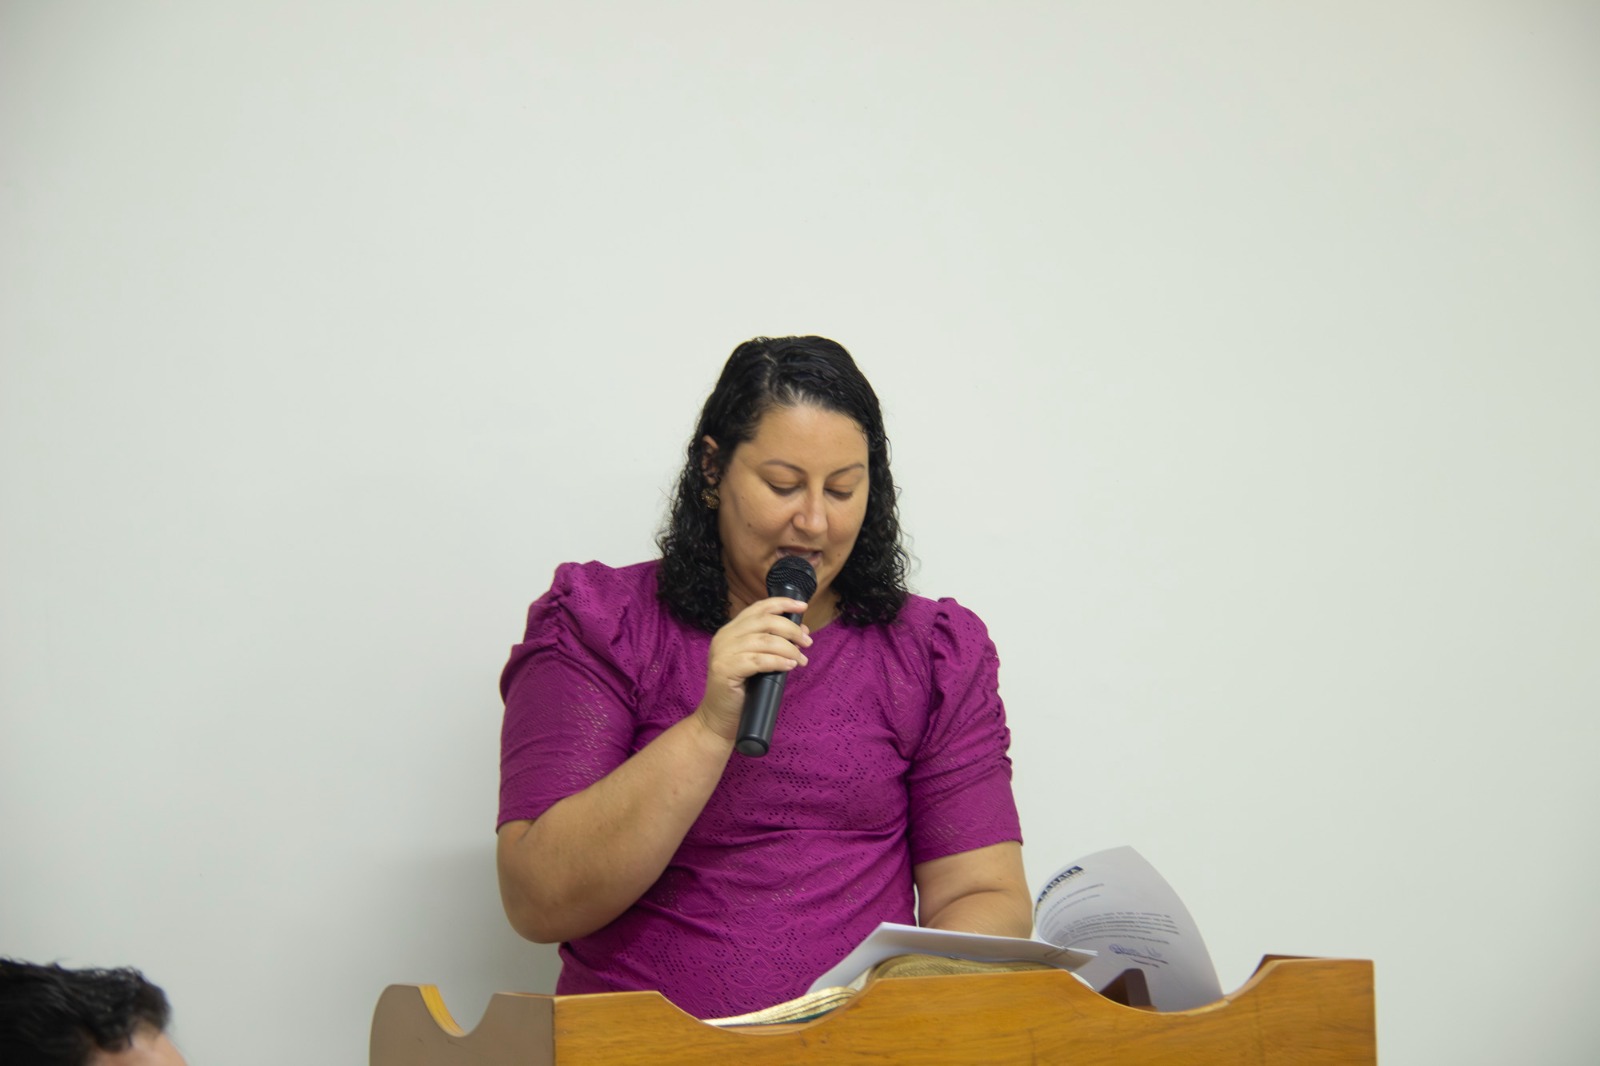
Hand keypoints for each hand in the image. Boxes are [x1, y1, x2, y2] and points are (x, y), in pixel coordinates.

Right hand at [695, 596, 812, 740]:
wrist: (719, 719)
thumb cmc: (741, 691)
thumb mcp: (757, 660)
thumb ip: (773, 643)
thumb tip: (801, 630)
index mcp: (730, 631)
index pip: (758, 609)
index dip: (782, 604)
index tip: (802, 607)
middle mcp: (725, 637)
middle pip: (765, 622)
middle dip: (791, 629)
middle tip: (807, 642)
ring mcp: (723, 653)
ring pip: (765, 641)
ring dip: (789, 649)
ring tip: (802, 660)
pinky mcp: (725, 669)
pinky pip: (759, 660)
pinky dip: (778, 661)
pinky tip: (790, 666)